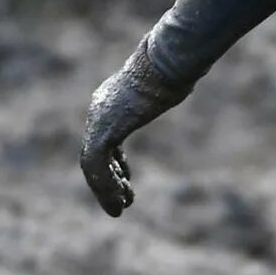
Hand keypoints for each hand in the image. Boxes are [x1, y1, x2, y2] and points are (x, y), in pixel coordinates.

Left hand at [81, 44, 191, 217]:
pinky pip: (97, 165)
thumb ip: (163, 92)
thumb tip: (184, 83)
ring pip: (91, 165)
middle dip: (108, 181)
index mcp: (110, 101)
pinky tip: (119, 199)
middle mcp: (98, 110)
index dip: (114, 165)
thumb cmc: (173, 70)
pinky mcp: (103, 129)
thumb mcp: (166, 85)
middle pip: (94, 155)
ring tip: (119, 209)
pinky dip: (106, 185)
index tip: (126, 180)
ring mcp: (98, 119)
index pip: (103, 140)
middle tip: (122, 203)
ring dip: (105, 190)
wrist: (165, 64)